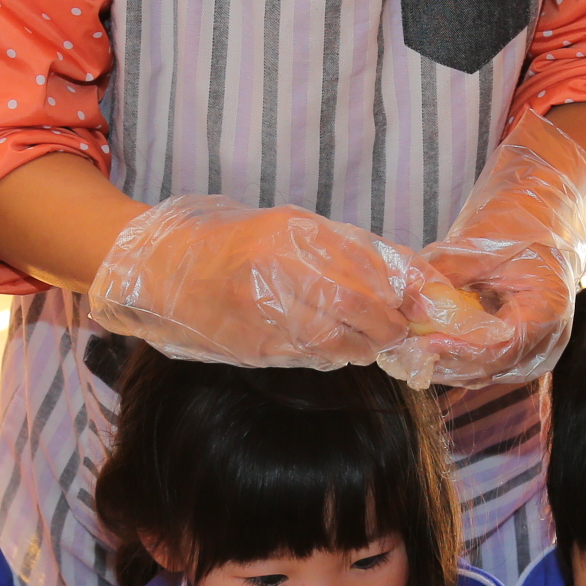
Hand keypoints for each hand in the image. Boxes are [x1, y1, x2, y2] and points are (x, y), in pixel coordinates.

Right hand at [87, 195, 474, 372]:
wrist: (164, 270)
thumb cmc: (235, 243)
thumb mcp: (291, 228)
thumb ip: (347, 249)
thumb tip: (407, 277)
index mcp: (290, 233)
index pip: (364, 268)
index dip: (400, 293)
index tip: (420, 305)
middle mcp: (275, 271)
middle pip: (355, 308)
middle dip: (387, 326)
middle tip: (399, 331)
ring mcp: (262, 313)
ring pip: (335, 341)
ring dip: (363, 346)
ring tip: (370, 342)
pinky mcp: (252, 347)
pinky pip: (308, 356)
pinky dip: (331, 355)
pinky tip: (335, 348)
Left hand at [409, 109, 585, 389]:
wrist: (544, 228)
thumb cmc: (519, 227)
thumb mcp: (483, 241)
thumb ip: (447, 269)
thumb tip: (406, 292)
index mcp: (547, 309)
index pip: (502, 346)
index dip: (461, 349)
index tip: (425, 342)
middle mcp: (545, 342)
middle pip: (488, 368)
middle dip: (442, 361)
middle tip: (402, 350)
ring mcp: (531, 354)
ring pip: (481, 375)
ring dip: (442, 366)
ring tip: (404, 351)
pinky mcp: (515, 357)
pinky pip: (480, 369)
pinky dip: (450, 361)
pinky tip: (420, 348)